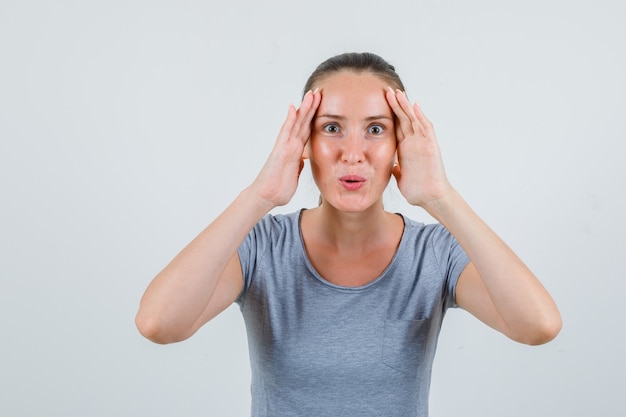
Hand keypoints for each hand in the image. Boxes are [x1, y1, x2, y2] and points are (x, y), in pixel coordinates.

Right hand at [251, 89, 320, 207]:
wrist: (266, 197)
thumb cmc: (278, 189)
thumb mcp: (294, 175)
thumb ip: (298, 166)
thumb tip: (303, 160)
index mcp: (296, 152)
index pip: (307, 131)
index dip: (314, 118)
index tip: (321, 105)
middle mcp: (290, 145)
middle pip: (303, 122)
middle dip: (311, 107)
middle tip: (318, 92)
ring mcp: (285, 146)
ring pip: (296, 123)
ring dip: (304, 108)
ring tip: (311, 94)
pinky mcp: (280, 150)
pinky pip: (286, 132)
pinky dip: (289, 119)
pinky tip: (293, 107)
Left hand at [385, 87, 452, 208]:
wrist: (431, 199)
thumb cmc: (418, 191)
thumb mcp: (401, 177)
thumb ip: (396, 170)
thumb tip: (390, 167)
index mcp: (405, 149)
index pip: (396, 127)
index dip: (389, 115)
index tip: (379, 103)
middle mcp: (414, 144)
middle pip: (404, 119)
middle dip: (395, 104)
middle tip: (386, 90)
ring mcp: (423, 144)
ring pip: (414, 120)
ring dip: (406, 106)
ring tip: (398, 92)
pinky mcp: (431, 147)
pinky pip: (426, 129)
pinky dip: (420, 117)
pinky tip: (415, 106)